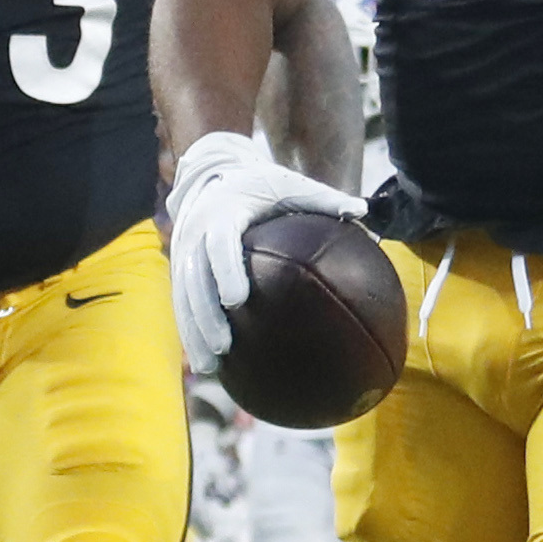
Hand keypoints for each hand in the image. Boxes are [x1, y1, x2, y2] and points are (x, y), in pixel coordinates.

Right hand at [164, 130, 367, 368]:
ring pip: (183, 299)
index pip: (220, 245)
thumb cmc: (260, 183)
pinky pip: (181, 305)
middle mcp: (196, 234)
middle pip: (195, 280)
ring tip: (209, 368)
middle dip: (206, 315)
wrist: (211, 173)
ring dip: (194, 334)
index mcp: (223, 214)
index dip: (226, 271)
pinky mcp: (179, 269)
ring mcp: (183, 254)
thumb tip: (364, 211)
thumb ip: (323, 198)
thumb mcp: (289, 183)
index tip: (237, 299)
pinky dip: (190, 334)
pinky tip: (204, 366)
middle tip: (224, 345)